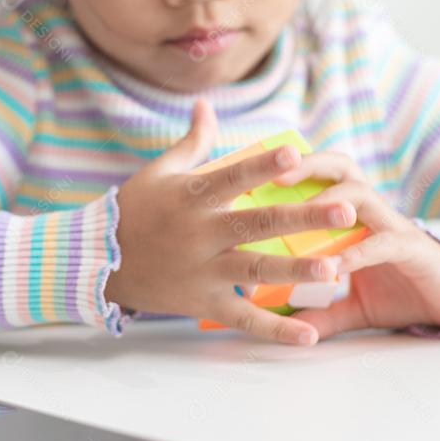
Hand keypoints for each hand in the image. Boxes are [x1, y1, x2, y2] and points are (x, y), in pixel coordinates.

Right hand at [105, 98, 355, 344]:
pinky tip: (309, 336)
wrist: (95, 259)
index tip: (296, 154)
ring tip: (333, 270)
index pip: (233, 176)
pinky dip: (276, 331)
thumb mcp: (159, 172)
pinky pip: (243, 319)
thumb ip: (192, 142)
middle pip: (258, 224)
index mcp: (192, 196)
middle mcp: (200, 233)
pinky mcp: (201, 302)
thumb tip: (205, 105)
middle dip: (303, 217)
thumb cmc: (133, 209)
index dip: (263, 165)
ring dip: (296, 271)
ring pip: (255, 271)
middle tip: (344, 210)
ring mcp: (202, 270)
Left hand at [272, 150, 439, 340]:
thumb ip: (321, 312)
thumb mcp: (352, 305)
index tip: (253, 174)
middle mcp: (371, 212)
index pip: (321, 177)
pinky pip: (380, 243)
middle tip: (274, 175)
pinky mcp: (411, 248)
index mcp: (354, 216)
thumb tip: (283, 331)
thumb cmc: (400, 293)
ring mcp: (392, 226)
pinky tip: (333, 265)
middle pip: (340, 168)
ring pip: (360, 195)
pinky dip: (355, 252)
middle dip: (308, 165)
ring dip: (328, 203)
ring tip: (298, 214)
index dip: (291, 170)